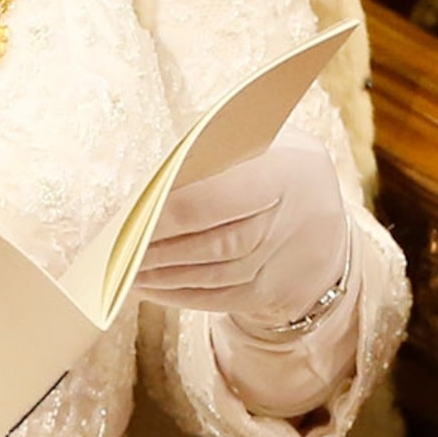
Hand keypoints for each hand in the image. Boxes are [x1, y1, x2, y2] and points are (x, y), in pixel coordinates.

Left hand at [128, 136, 352, 326]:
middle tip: (117, 249)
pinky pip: (223, 298)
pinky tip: (149, 287)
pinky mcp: (276, 292)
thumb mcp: (250, 138)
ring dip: (165, 275)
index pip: (217, 198)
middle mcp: (293, 219)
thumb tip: (146, 179)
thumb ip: (208, 152)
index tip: (129, 216)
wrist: (320, 207)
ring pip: (218, 275)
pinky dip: (181, 295)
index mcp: (285, 168)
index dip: (169, 212)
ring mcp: (288, 261)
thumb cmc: (264, 159)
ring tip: (123, 270)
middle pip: (217, 242)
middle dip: (161, 248)